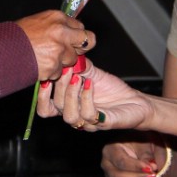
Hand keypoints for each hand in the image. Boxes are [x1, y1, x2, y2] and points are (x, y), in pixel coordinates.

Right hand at [16, 10, 95, 79]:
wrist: (0, 51)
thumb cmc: (15, 36)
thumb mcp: (37, 22)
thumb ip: (56, 26)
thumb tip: (70, 32)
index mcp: (57, 17)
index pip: (81, 26)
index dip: (77, 36)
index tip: (73, 41)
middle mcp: (61, 32)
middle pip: (86, 41)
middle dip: (80, 48)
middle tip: (70, 52)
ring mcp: (59, 50)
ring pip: (72, 59)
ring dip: (62, 61)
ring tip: (45, 58)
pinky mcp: (54, 66)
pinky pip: (59, 71)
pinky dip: (51, 71)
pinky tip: (39, 65)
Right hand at [35, 58, 151, 130]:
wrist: (135, 100)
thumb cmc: (112, 90)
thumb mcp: (92, 73)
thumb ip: (78, 66)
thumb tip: (66, 53)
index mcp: (69, 106)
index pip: (45, 109)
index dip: (41, 96)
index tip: (46, 76)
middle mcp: (76, 116)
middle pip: (55, 108)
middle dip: (59, 86)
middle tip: (67, 70)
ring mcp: (89, 122)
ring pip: (70, 116)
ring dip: (71, 95)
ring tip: (78, 78)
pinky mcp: (104, 123)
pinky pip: (89, 115)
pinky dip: (87, 97)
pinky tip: (90, 83)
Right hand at [102, 139, 162, 176]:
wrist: (140, 148)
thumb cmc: (141, 141)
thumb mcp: (146, 142)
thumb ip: (147, 155)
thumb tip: (151, 167)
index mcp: (111, 149)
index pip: (121, 162)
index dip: (136, 167)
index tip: (150, 168)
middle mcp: (106, 163)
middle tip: (152, 175)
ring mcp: (109, 175)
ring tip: (149, 176)